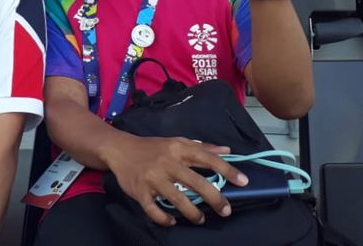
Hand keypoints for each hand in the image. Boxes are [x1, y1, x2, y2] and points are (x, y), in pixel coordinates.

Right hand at [106, 134, 248, 225]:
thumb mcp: (176, 142)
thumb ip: (201, 147)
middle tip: (226, 210)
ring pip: (178, 199)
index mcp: (178, 148)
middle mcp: (167, 162)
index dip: (227, 170)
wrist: (119, 148)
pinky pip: (154, 210)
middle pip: (197, 182)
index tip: (243, 182)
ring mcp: (153, 177)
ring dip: (193, 213)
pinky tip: (172, 220)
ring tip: (200, 219)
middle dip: (215, 199)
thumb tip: (227, 150)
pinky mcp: (140, 190)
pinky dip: (165, 218)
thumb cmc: (152, 147)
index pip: (207, 158)